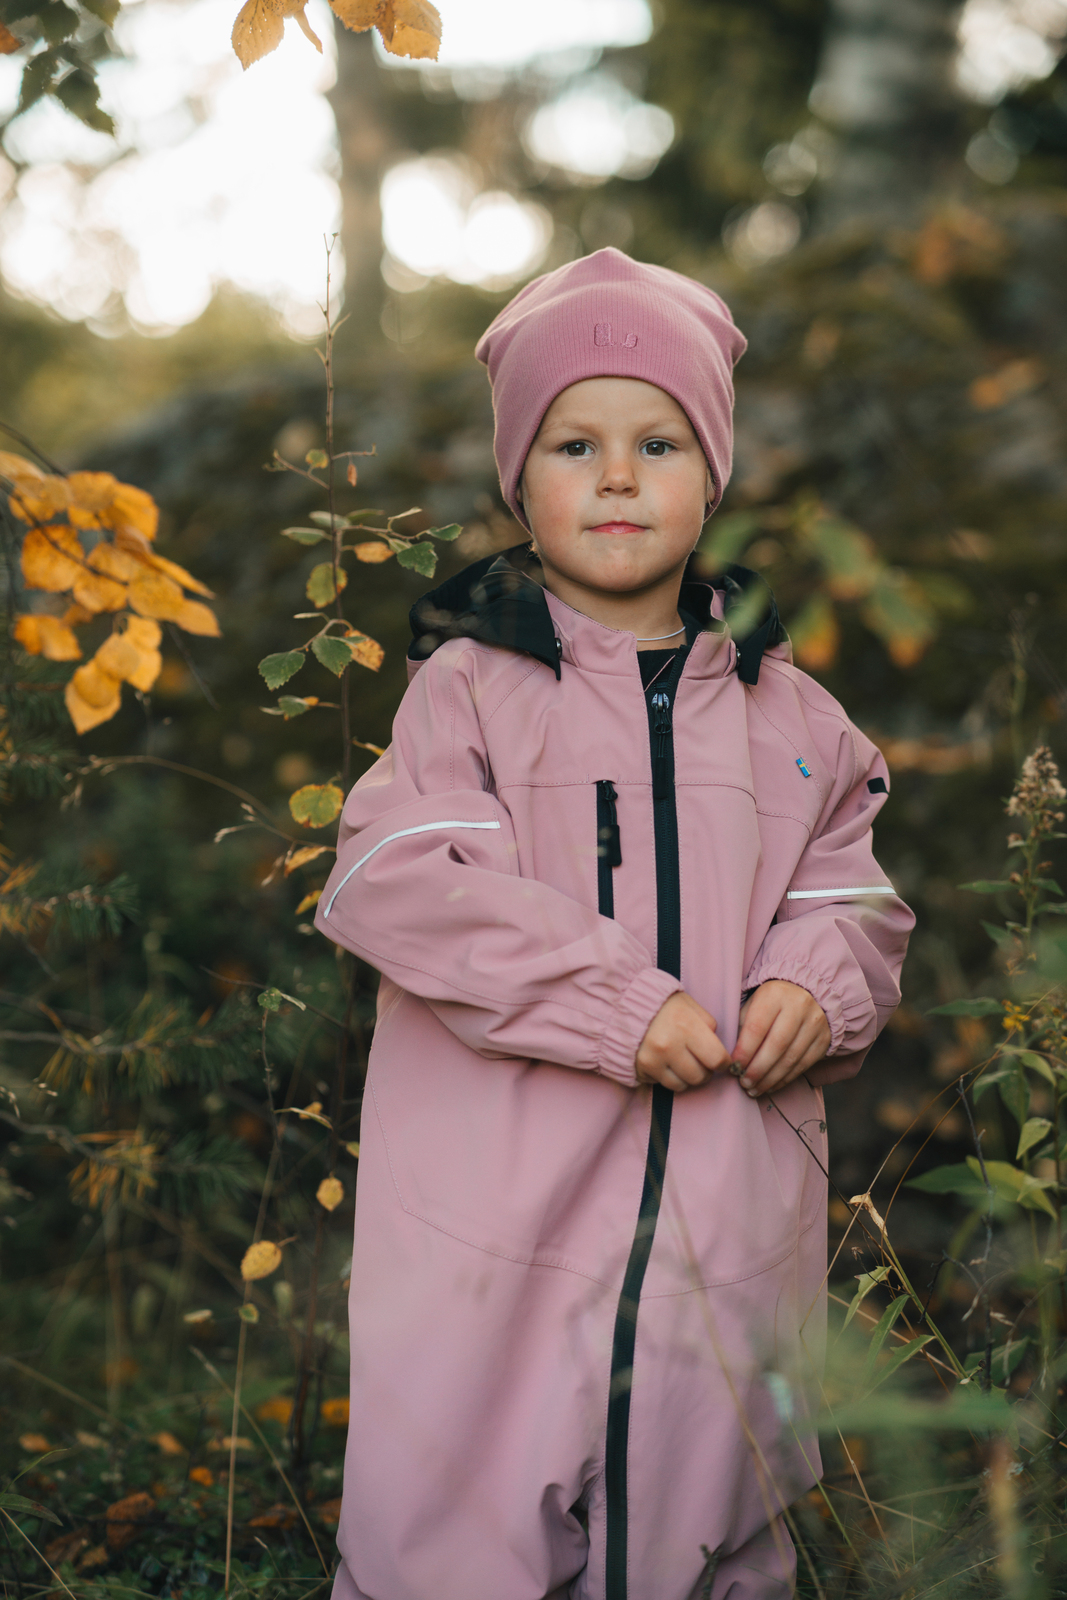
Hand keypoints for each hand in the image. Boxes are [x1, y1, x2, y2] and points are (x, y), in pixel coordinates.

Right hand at [635, 991, 730, 1092]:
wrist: (624, 1006)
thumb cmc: (662, 1005)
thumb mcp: (688, 1004)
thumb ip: (707, 1023)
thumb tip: (718, 1046)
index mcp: (686, 1025)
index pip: (717, 1059)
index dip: (723, 1063)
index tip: (721, 1061)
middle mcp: (669, 1045)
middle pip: (700, 1077)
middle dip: (705, 1072)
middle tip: (701, 1062)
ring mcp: (653, 1060)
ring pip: (682, 1085)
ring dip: (687, 1078)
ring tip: (682, 1063)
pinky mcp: (641, 1069)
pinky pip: (663, 1085)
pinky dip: (667, 1078)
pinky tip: (665, 1063)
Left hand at [730, 980, 829, 1097]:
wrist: (807, 992)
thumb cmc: (771, 1002)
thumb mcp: (753, 1003)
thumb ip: (742, 1025)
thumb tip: (730, 1057)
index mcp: (775, 995)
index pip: (757, 1027)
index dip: (744, 1051)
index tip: (733, 1068)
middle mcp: (799, 1006)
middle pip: (777, 1045)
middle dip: (758, 1069)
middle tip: (744, 1083)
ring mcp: (815, 1023)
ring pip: (791, 1058)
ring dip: (770, 1079)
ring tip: (754, 1089)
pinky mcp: (823, 1039)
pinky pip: (803, 1065)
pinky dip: (785, 1079)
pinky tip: (771, 1085)